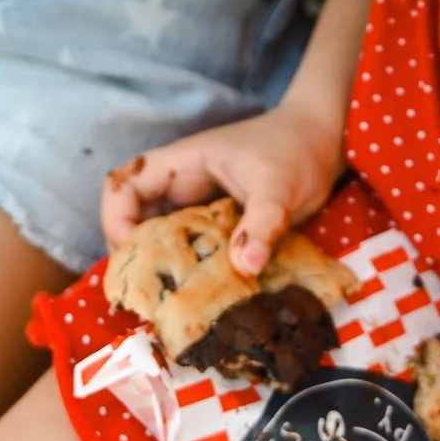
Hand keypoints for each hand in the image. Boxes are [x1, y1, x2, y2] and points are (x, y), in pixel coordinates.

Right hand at [103, 98, 346, 276]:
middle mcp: (182, 184)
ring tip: (171, 300)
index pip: (123, 185)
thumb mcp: (280, 186)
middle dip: (134, 254)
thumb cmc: (296, 149)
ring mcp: (198, 204)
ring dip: (160, 265)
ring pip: (160, 236)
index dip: (116, 220)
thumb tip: (244, 267)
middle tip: (151, 292)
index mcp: (182, 164)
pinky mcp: (217, 223)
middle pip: (133, 217)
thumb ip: (262, 223)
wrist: (323, 141)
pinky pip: (189, 247)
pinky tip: (202, 294)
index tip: (136, 257)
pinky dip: (189, 269)